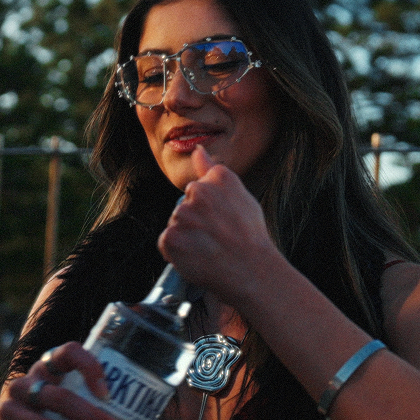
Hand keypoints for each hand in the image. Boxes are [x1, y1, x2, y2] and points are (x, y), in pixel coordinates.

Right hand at [0, 343, 121, 419]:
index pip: (68, 352)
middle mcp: (24, 384)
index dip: (89, 366)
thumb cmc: (49, 416)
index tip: (109, 394)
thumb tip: (148, 416)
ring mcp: (9, 409)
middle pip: (59, 396)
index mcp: (47, 368)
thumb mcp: (68, 401)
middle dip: (91, 417)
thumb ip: (94, 402)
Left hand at [158, 147, 276, 302]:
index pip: (197, 190)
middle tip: (217, 239)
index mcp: (218, 178)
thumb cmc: (250, 236)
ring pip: (175, 225)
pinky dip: (177, 253)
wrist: (253, 272)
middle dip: (194, 223)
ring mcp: (182, 216)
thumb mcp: (239, 195)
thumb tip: (197, 148)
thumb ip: (212, 170)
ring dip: (185, 238)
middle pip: (183, 207)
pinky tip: (197, 257)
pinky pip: (166, 243)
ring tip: (209, 249)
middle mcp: (198, 192)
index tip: (223, 223)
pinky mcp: (171, 238)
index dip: (209, 212)